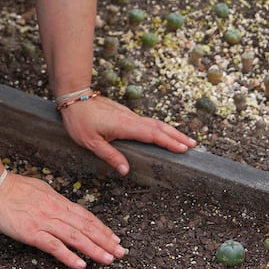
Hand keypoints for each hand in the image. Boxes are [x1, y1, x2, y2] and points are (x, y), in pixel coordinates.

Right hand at [0, 171, 125, 268]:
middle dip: (105, 241)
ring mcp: (44, 222)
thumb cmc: (14, 188)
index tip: (115, 238)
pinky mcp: (32, 233)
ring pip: (75, 237)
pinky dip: (68, 255)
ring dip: (94, 249)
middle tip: (121, 252)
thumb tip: (64, 207)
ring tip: (108, 259)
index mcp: (58, 202)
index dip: (102, 228)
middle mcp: (55, 212)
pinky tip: (80, 265)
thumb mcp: (41, 190)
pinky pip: (54, 246)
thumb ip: (54, 201)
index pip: (86, 216)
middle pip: (86, 227)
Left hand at [61, 94, 195, 175]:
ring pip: (155, 123)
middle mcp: (131, 119)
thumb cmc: (80, 121)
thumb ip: (110, 156)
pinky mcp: (126, 114)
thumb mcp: (91, 143)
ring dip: (171, 131)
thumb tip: (126, 171)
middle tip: (193, 145)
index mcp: (124, 126)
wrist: (74, 97)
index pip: (151, 135)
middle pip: (159, 127)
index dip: (168, 142)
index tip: (183, 148)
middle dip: (177, 136)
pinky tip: (164, 133)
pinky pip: (148, 122)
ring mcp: (129, 115)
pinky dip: (161, 128)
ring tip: (185, 140)